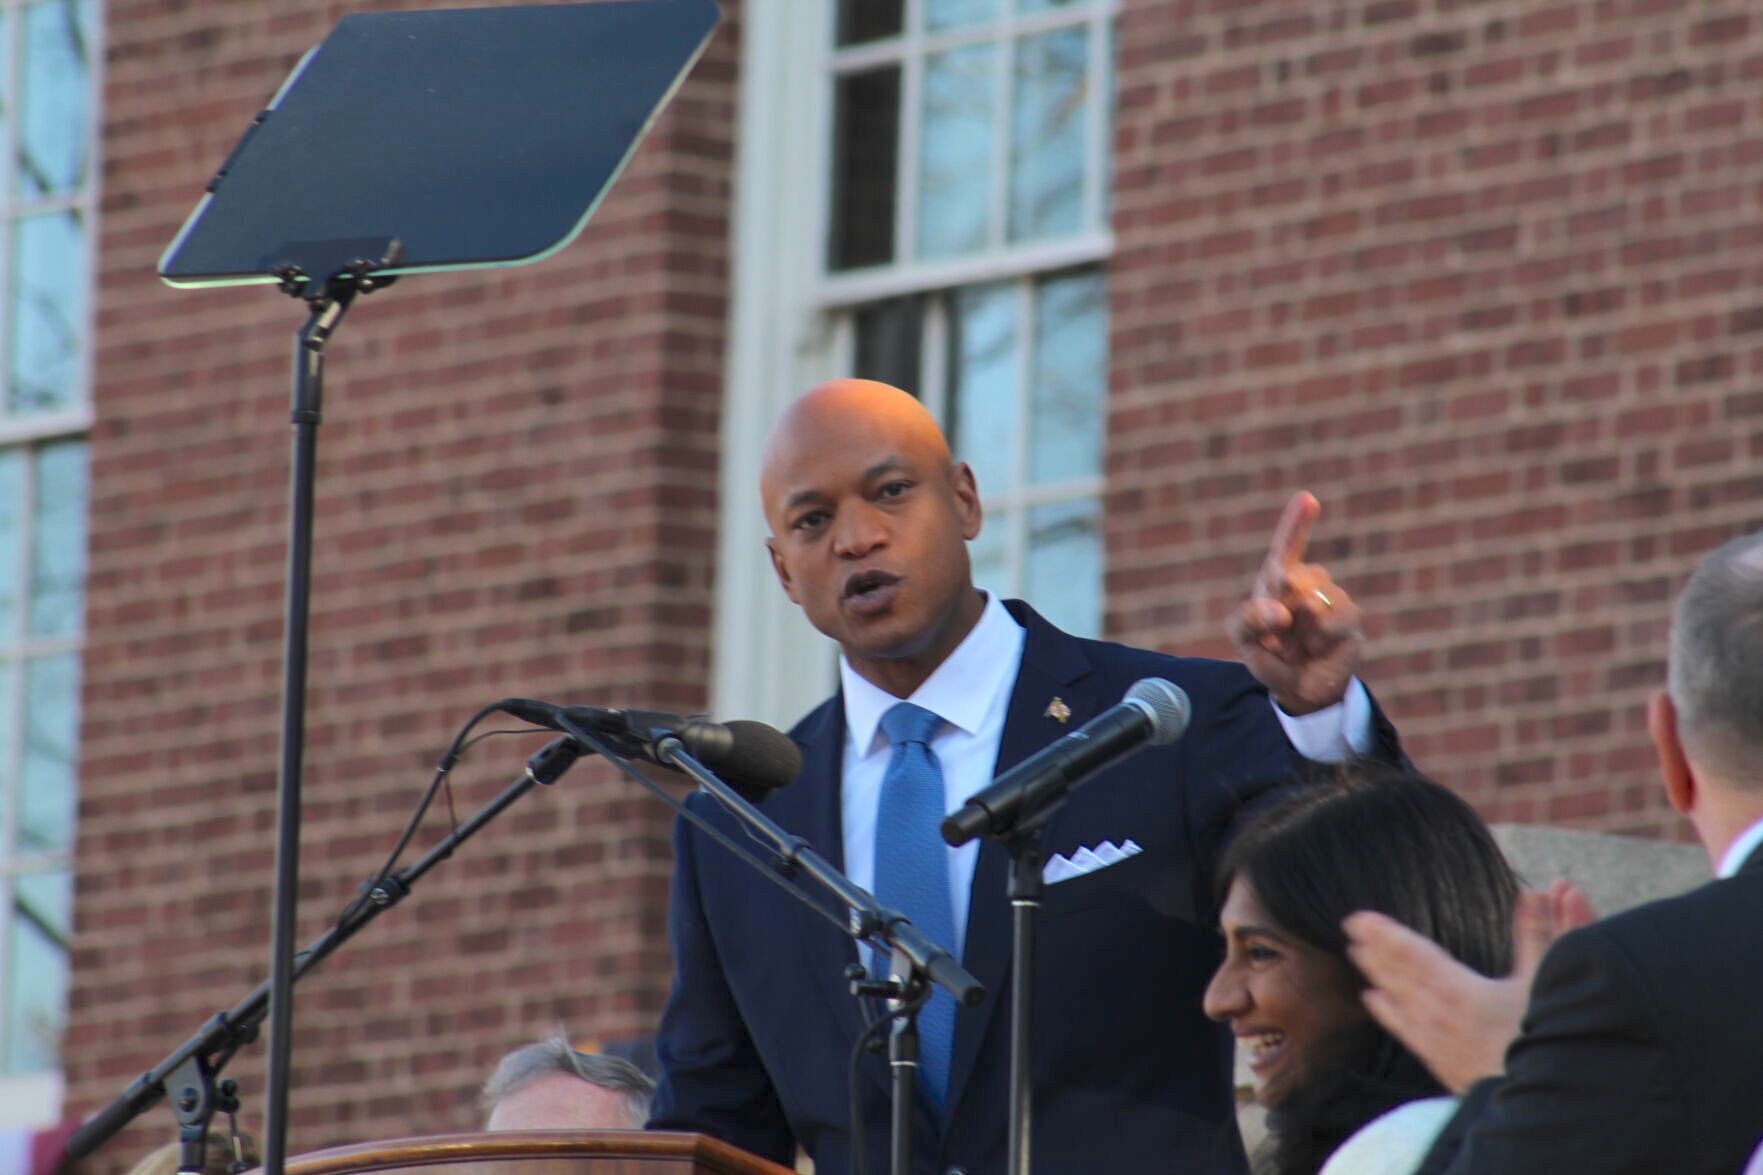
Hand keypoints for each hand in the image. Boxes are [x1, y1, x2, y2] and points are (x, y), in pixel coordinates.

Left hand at [1227, 491, 1362, 714]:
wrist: (1298, 688)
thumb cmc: (1269, 655)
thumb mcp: (1244, 639)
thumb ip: (1248, 620)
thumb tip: (1282, 611)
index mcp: (1277, 580)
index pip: (1285, 546)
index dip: (1296, 522)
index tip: (1307, 499)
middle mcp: (1306, 583)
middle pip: (1291, 574)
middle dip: (1280, 594)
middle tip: (1278, 623)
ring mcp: (1330, 598)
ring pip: (1312, 598)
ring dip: (1299, 625)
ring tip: (1298, 642)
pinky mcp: (1350, 619)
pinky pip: (1334, 618)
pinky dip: (1320, 636)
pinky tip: (1318, 646)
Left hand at [1343, 880, 1597, 1092]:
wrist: (1549, 1107)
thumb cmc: (1551, 1043)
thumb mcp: (1552, 982)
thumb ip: (1550, 932)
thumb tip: (1557, 887)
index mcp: (1458, 992)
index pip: (1412, 955)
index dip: (1385, 934)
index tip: (1358, 919)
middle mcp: (1438, 1017)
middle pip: (1398, 977)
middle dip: (1375, 952)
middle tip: (1350, 930)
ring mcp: (1438, 1045)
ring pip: (1397, 1002)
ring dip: (1378, 976)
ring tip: (1357, 956)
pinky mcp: (1445, 1068)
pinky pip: (1405, 1032)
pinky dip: (1386, 1012)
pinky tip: (1374, 1002)